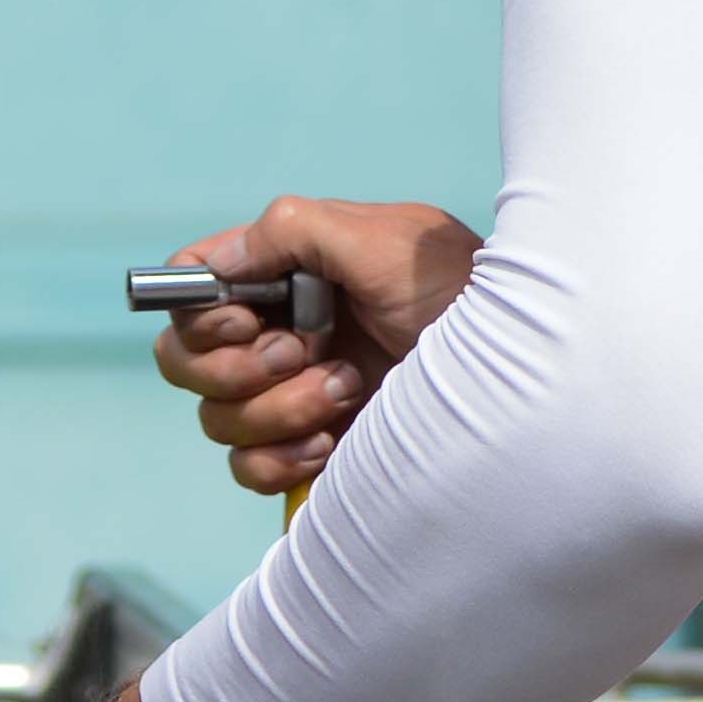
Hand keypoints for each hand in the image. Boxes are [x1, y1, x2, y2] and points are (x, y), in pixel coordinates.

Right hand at [151, 196, 483, 495]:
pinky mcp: (308, 449)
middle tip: (298, 353)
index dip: (200, 309)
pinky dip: (280, 459)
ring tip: (348, 387)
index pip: (193, 288)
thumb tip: (218, 262)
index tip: (246, 318)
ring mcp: (290, 396)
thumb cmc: (460, 292)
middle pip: (184, 362)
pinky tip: (334, 442)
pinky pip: (249, 469)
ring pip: (218, 420)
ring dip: (278, 409)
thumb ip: (292, 231)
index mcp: (283, 276)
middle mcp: (277, 334)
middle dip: (234, 366)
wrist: (518, 375)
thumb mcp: (382, 241)